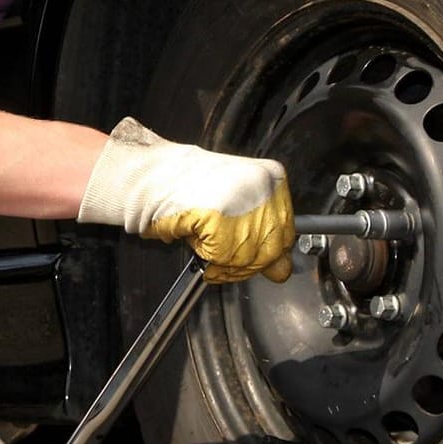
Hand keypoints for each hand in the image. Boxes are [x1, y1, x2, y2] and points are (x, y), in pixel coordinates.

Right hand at [76, 117, 295, 282]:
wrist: (154, 175)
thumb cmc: (189, 183)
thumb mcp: (237, 193)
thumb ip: (262, 227)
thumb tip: (283, 268)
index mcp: (270, 177)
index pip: (288, 229)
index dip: (267, 246)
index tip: (250, 245)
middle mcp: (263, 188)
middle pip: (272, 248)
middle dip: (247, 259)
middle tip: (223, 249)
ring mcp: (244, 204)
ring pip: (248, 258)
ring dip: (226, 260)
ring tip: (205, 237)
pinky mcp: (222, 223)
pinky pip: (222, 259)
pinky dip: (207, 256)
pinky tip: (197, 237)